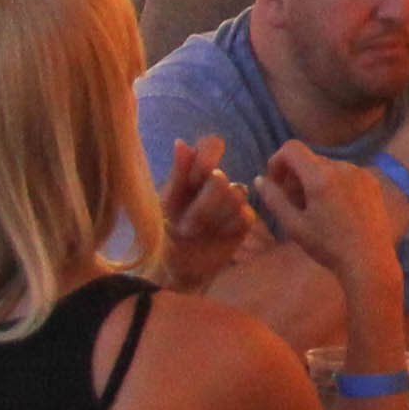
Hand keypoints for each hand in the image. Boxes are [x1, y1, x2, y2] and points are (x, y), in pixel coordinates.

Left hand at [159, 136, 254, 289]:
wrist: (174, 266)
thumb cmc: (162, 231)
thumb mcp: (163, 204)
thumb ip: (177, 175)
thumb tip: (181, 143)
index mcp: (193, 170)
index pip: (211, 144)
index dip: (208, 157)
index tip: (196, 178)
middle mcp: (215, 181)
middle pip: (220, 178)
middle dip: (202, 205)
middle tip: (185, 225)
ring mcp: (232, 201)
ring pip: (235, 196)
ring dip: (212, 218)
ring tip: (195, 233)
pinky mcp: (243, 221)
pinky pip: (246, 215)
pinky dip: (228, 226)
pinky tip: (216, 236)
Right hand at [259, 146, 405, 292]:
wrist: (369, 260)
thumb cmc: (328, 246)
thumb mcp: (294, 225)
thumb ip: (274, 199)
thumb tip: (259, 179)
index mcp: (321, 175)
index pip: (292, 148)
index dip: (277, 162)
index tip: (276, 184)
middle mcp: (342, 166)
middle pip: (310, 159)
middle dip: (296, 176)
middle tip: (294, 204)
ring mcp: (361, 173)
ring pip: (328, 167)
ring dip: (315, 180)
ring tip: (315, 210)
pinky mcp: (373, 182)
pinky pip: (346, 174)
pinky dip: (334, 184)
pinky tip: (336, 210)